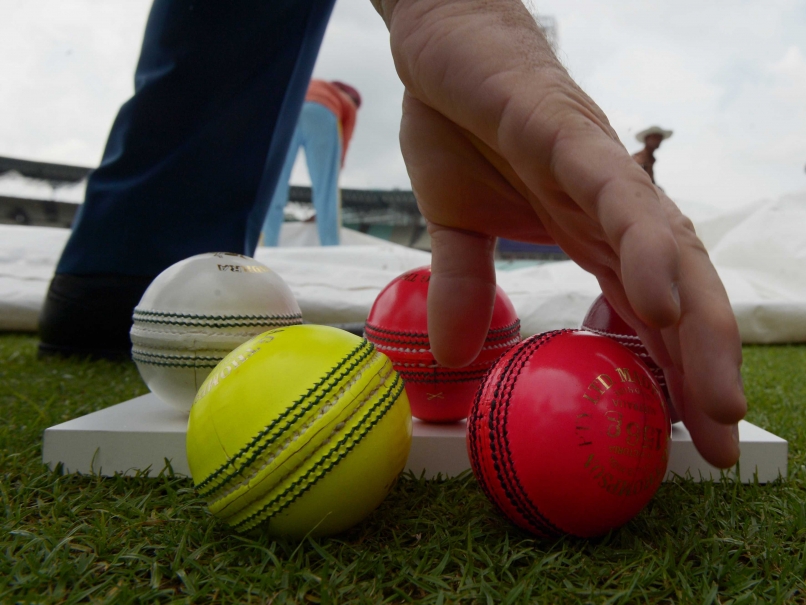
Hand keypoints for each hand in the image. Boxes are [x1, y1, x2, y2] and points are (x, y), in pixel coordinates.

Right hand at [373, 0, 745, 467]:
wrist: (444, 46)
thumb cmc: (459, 128)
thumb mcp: (454, 227)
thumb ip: (464, 286)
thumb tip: (448, 357)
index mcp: (587, 236)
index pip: (642, 317)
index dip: (671, 377)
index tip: (688, 443)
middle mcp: (609, 213)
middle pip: (675, 298)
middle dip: (703, 370)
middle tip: (721, 444)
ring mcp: (597, 175)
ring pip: (666, 253)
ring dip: (697, 325)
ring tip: (716, 398)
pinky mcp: (571, 137)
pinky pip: (616, 196)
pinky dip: (643, 246)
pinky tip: (661, 297)